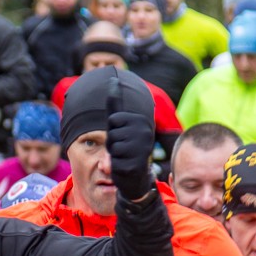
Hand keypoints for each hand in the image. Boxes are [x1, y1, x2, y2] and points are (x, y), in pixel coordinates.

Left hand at [105, 78, 154, 201]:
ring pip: (112, 147)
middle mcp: (144, 132)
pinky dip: (115, 166)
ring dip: (114, 154)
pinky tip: (124, 166)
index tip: (124, 134)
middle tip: (124, 148)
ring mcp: (141, 148)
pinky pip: (113, 161)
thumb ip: (115, 106)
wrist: (136, 176)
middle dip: (112, 142)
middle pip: (111, 133)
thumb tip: (113, 79)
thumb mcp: (121, 125)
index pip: (113, 119)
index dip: (114, 129)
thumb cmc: (126, 147)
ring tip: (124, 157)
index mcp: (141, 120)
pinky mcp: (135, 164)